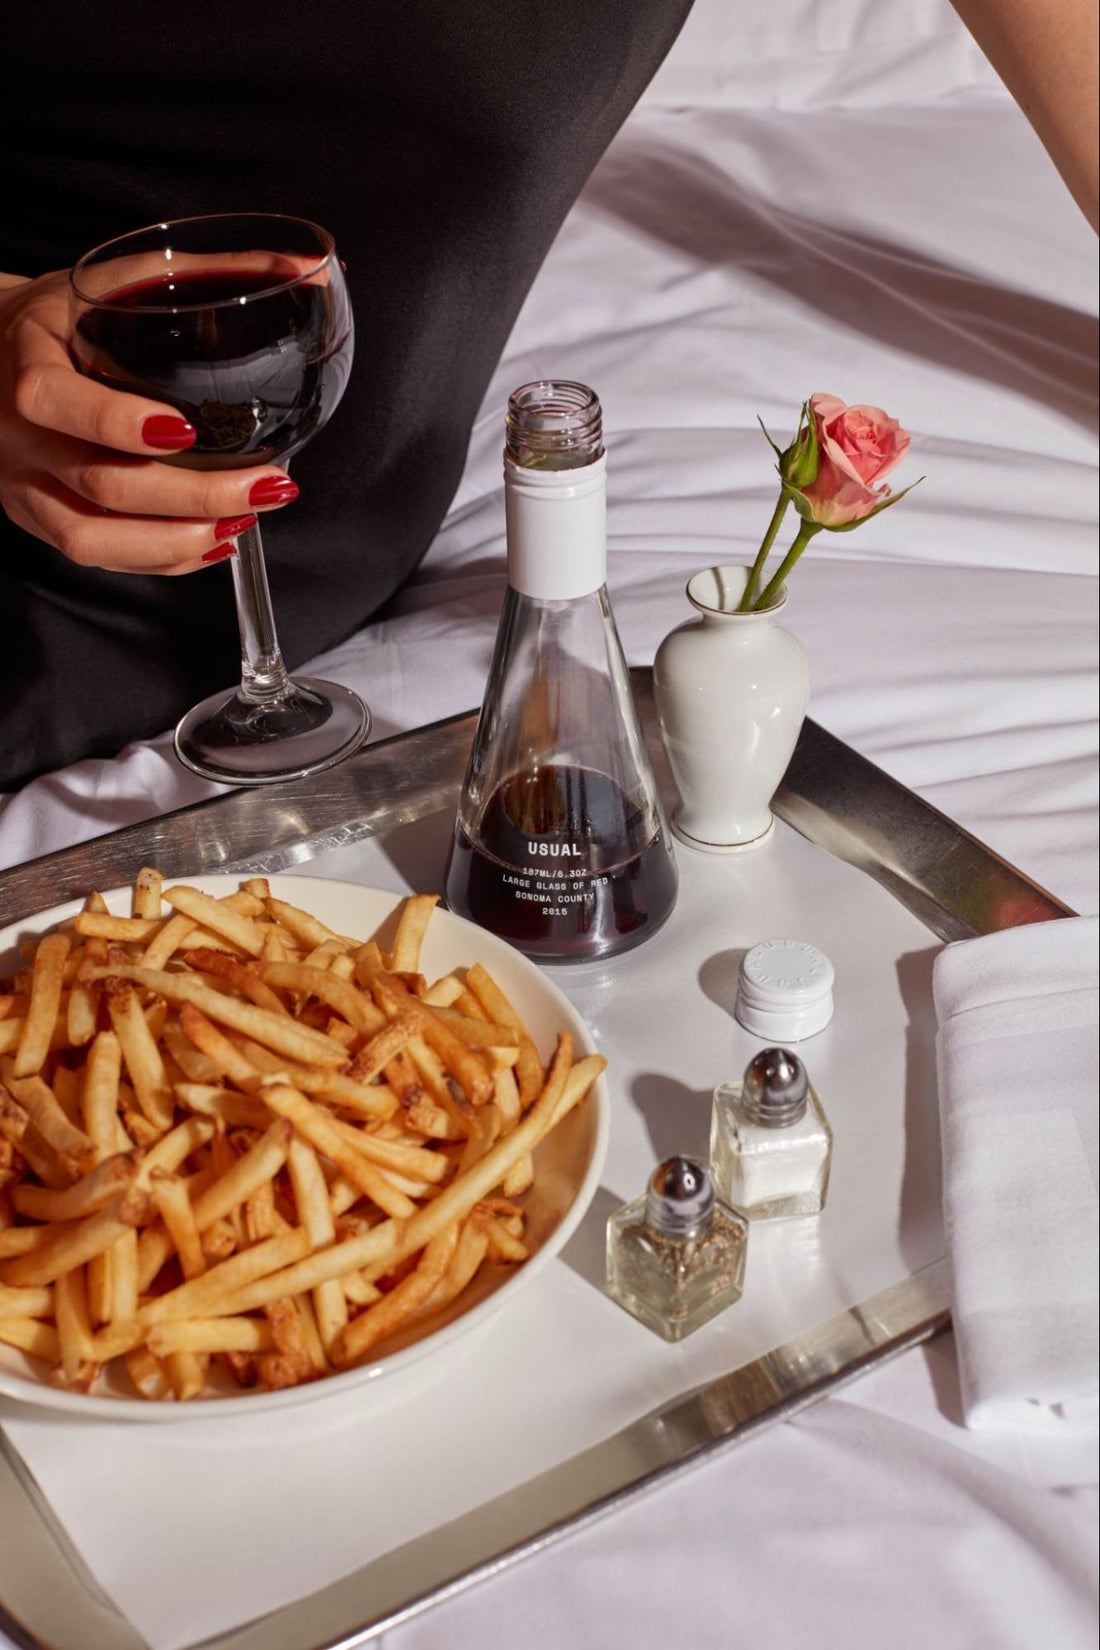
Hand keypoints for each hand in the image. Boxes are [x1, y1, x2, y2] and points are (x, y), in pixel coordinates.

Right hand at [0, 270, 300, 575]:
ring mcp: (23, 484)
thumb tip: (304, 267)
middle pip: (100, 484)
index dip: (116, 423)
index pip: (54, 400)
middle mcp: (18, 433)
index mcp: (26, 357)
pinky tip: (213, 543)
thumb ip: (207, 272)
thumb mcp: (115, 280)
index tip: (183, 428)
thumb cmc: (60, 317)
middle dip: (195, 495)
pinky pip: (98, 557)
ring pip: (93, 539)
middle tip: (265, 486)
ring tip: (244, 522)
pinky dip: (162, 559)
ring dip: (179, 541)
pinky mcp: (37, 518)